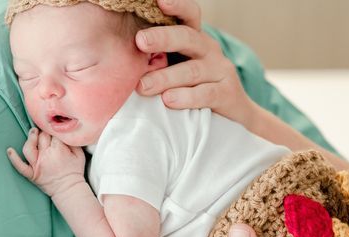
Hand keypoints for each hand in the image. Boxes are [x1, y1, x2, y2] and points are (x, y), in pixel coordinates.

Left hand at [7, 128, 84, 196]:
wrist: (69, 189)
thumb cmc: (75, 171)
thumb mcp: (79, 154)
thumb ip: (72, 141)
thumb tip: (64, 131)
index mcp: (59, 150)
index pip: (53, 133)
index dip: (54, 129)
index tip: (55, 129)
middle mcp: (46, 156)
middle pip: (41, 137)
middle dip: (44, 131)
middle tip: (46, 130)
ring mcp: (37, 165)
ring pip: (29, 147)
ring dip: (30, 138)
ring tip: (33, 133)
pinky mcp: (32, 174)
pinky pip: (20, 166)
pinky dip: (13, 159)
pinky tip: (9, 151)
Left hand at [135, 0, 258, 124]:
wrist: (232, 114)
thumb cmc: (193, 89)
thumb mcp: (176, 69)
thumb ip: (155, 60)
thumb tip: (116, 56)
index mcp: (194, 39)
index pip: (188, 15)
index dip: (177, 6)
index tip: (159, 0)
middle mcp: (208, 50)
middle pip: (187, 38)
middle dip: (162, 38)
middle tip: (139, 41)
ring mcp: (220, 70)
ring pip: (192, 70)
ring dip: (165, 77)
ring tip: (143, 86)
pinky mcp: (227, 93)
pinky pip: (206, 93)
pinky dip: (186, 97)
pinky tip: (169, 100)